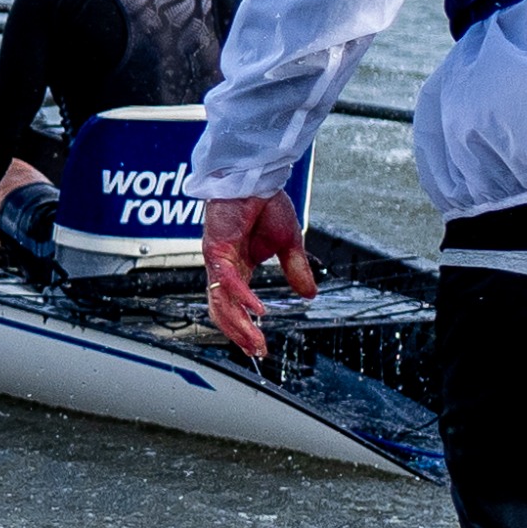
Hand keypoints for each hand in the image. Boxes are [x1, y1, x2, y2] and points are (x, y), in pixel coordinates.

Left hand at [203, 188, 310, 360]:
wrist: (256, 175)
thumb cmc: (265, 201)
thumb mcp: (288, 242)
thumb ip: (296, 270)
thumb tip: (309, 296)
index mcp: (238, 266)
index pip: (236, 305)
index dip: (245, 327)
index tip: (260, 347)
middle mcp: (224, 267)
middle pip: (223, 310)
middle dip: (239, 335)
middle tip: (257, 353)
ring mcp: (217, 259)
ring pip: (222, 301)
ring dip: (238, 325)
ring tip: (256, 344)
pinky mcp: (216, 248)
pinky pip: (229, 280)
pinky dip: (242, 298)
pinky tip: (257, 311)